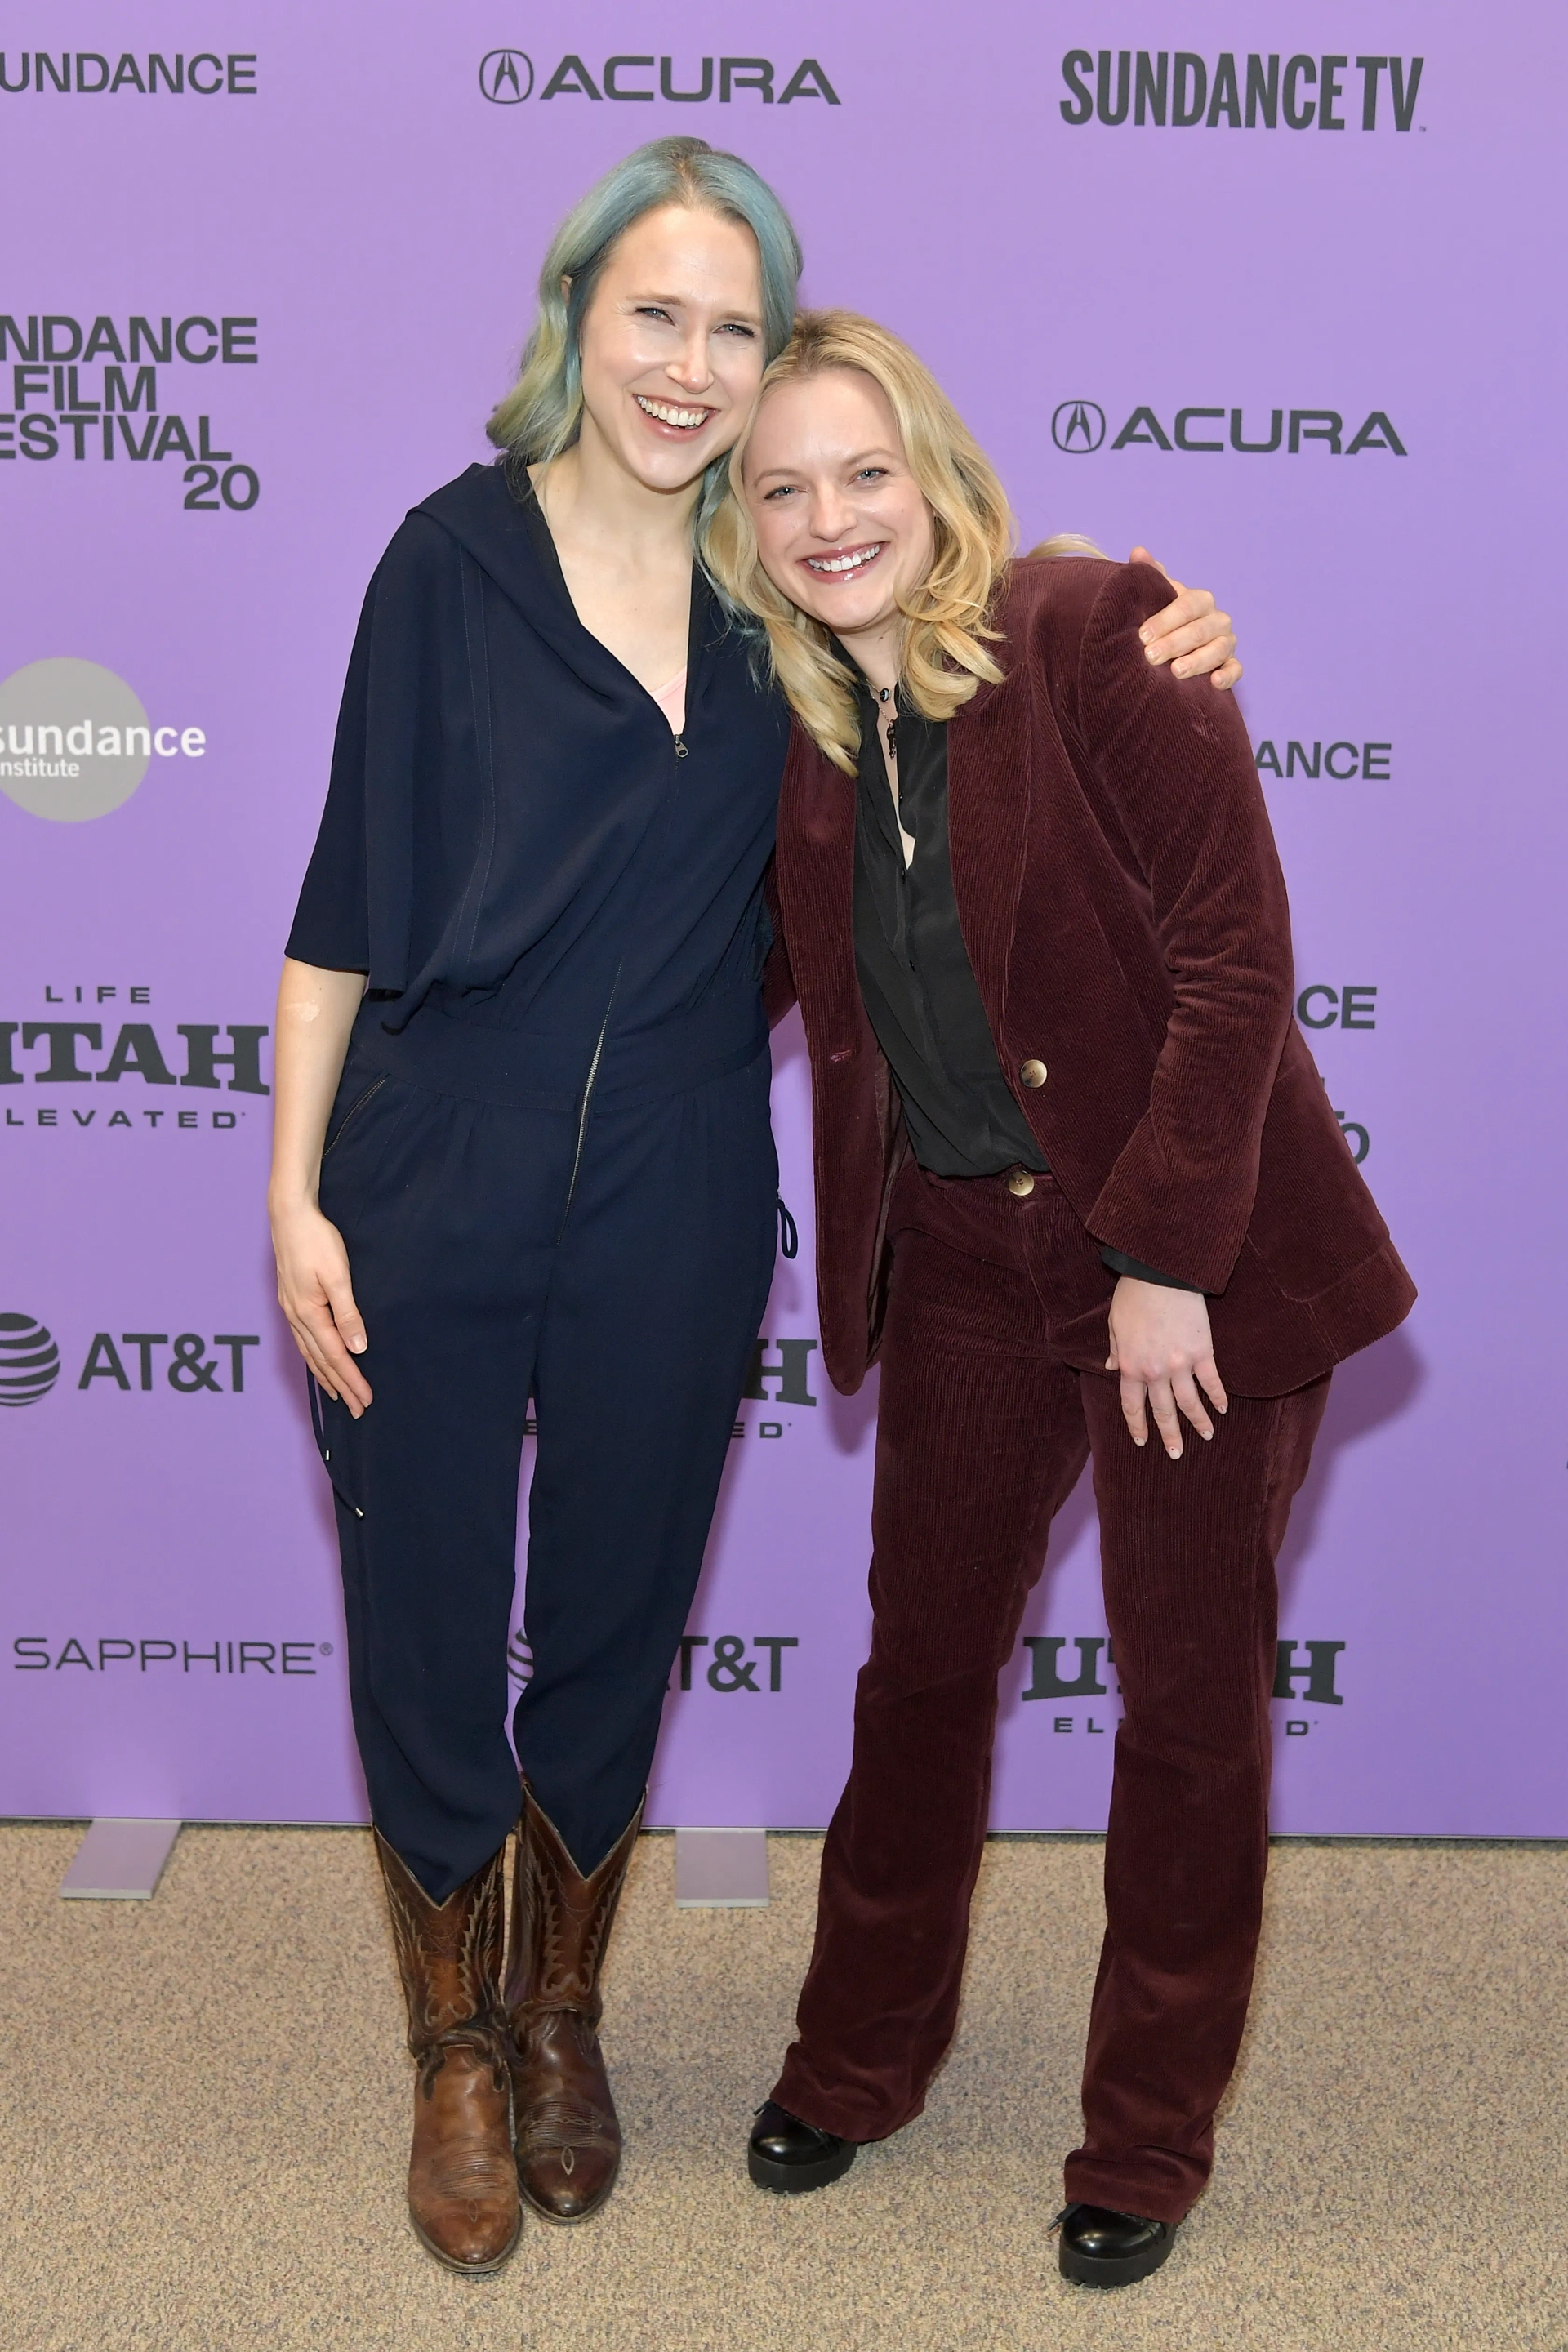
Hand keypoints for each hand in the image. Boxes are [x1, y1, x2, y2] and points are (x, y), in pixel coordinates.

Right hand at [270, 1196, 372, 1415]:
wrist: (289, 1215)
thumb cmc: (316, 1240)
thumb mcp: (337, 1276)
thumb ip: (347, 1314)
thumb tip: (357, 1348)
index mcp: (309, 1314)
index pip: (335, 1356)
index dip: (352, 1380)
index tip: (366, 1400)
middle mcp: (297, 1317)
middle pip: (321, 1361)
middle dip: (340, 1386)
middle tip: (357, 1409)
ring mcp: (291, 1310)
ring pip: (310, 1353)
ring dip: (325, 1375)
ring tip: (337, 1394)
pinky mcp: (291, 1301)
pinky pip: (303, 1340)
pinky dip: (314, 1357)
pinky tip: (318, 1360)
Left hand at [1105, 1276, 1227, 1458]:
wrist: (1159, 1275)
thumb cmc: (1133, 1296)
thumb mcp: (1115, 1325)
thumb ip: (1114, 1350)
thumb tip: (1109, 1368)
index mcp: (1130, 1366)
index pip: (1132, 1405)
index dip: (1137, 1425)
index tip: (1142, 1441)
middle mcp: (1154, 1372)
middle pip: (1162, 1411)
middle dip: (1169, 1435)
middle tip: (1176, 1454)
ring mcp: (1180, 1364)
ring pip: (1189, 1403)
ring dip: (1198, 1423)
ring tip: (1207, 1436)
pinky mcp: (1202, 1353)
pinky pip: (1211, 1381)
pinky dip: (1217, 1397)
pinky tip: (1222, 1409)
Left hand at [1128, 548, 1241, 689]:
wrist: (1177, 644)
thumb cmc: (1165, 619)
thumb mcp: (1158, 598)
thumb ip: (1150, 576)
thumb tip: (1138, 550)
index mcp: (1200, 600)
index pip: (1187, 606)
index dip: (1165, 620)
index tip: (1142, 635)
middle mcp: (1217, 619)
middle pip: (1200, 630)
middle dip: (1174, 643)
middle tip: (1150, 656)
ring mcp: (1226, 642)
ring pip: (1218, 650)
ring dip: (1197, 661)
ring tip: (1175, 671)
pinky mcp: (1230, 664)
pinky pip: (1235, 670)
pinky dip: (1227, 676)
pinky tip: (1214, 683)